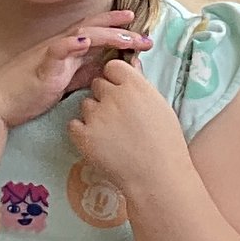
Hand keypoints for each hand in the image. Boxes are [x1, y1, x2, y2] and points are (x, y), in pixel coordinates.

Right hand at [0, 12, 151, 135]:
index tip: (141, 32)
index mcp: (66, 50)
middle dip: (122, 30)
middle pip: (95, 29)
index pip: (96, 33)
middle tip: (147, 37)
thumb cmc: (27, 93)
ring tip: (127, 37)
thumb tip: (105, 71)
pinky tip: (84, 40)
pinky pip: (56, 51)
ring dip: (107, 34)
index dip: (118, 29)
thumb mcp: (64, 82)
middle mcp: (60, 46)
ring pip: (82, 35)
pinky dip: (70, 44)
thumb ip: (83, 74)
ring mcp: (50, 54)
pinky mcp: (41, 67)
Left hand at [70, 52, 186, 206]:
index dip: (116, 79)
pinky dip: (83, 132)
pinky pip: (74, 124)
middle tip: (119, 118)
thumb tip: (130, 62)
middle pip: (98, 84)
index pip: (113, 67)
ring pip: (86, 105)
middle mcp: (113, 96)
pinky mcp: (83, 136)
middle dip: (105, 97)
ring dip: (94, 115)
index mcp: (135, 85)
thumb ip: (140, 83)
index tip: (122, 93)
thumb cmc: (165, 142)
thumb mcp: (159, 105)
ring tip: (112, 134)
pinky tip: (100, 142)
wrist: (157, 177)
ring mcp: (96, 116)